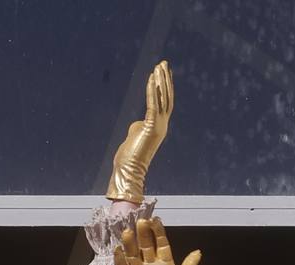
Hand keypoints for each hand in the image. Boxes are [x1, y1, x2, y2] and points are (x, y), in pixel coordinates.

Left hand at [106, 61, 173, 203]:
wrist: (128, 170)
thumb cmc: (129, 157)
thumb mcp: (135, 137)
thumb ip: (139, 127)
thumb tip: (138, 123)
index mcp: (159, 126)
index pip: (165, 102)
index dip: (165, 86)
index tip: (163, 72)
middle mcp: (162, 124)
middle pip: (167, 97)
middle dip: (165, 79)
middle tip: (164, 63)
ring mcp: (159, 125)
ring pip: (162, 98)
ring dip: (160, 81)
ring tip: (159, 66)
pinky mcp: (151, 126)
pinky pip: (153, 104)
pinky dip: (152, 90)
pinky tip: (151, 78)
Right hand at [114, 217, 200, 264]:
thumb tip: (198, 252)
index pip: (162, 244)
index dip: (158, 233)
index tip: (156, 220)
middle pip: (146, 246)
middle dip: (143, 234)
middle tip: (140, 222)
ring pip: (132, 254)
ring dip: (130, 244)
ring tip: (127, 233)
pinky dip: (119, 260)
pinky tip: (118, 251)